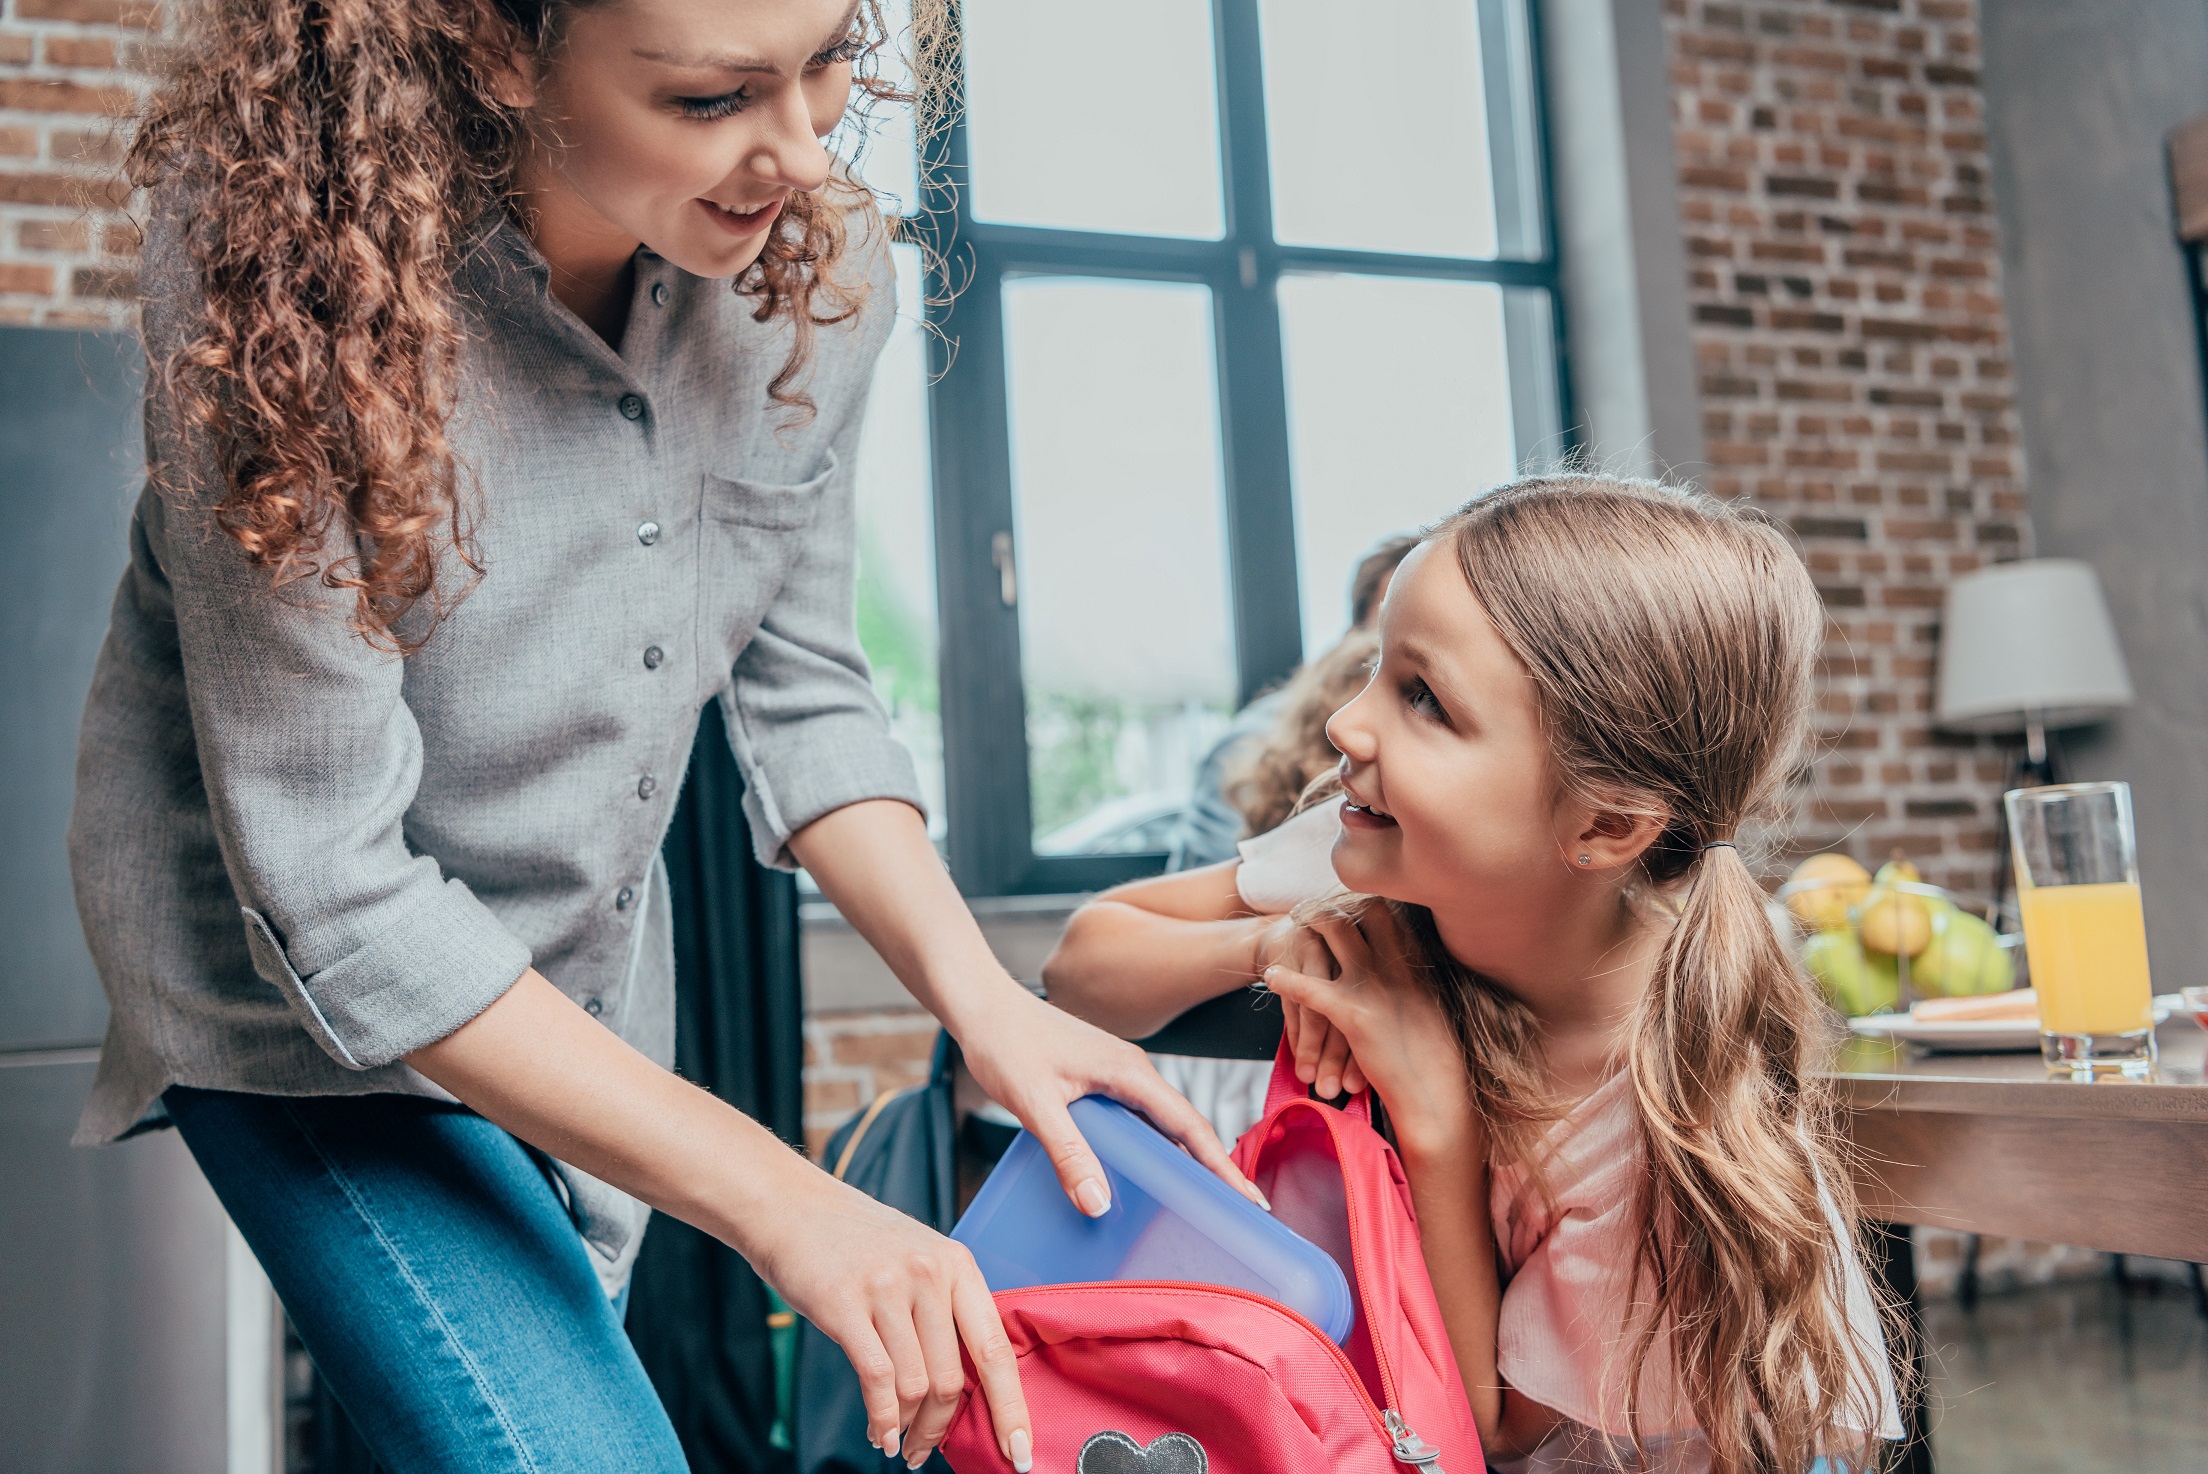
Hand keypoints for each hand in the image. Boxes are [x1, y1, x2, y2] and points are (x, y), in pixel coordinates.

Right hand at [754, 1159, 1032, 1471]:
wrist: (790, 1207)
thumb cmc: (856, 1242)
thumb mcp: (918, 1259)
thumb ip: (944, 1311)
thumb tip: (962, 1389)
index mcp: (957, 1265)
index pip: (995, 1349)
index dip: (1010, 1406)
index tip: (1019, 1451)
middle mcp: (929, 1273)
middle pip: (952, 1379)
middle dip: (940, 1429)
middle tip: (924, 1453)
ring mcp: (887, 1288)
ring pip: (915, 1385)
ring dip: (908, 1427)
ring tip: (896, 1441)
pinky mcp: (844, 1304)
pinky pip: (876, 1379)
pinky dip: (882, 1419)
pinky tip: (879, 1434)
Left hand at [956, 985, 1269, 1214]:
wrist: (979, 1003)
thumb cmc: (1004, 1042)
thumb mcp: (1036, 1102)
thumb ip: (1068, 1153)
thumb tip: (1099, 1205)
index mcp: (1130, 1072)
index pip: (1190, 1126)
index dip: (1222, 1166)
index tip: (1251, 1200)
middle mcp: (1132, 1071)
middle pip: (1186, 1126)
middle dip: (1215, 1168)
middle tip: (1240, 1213)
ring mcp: (1116, 1073)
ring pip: (1162, 1123)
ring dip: (1185, 1158)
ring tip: (1202, 1201)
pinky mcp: (1098, 1078)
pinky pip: (1138, 1118)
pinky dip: (1153, 1147)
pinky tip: (1145, 1173)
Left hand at [1261, 909, 1472, 1151]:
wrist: (1437, 1096)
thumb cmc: (1436, 1061)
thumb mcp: (1431, 1010)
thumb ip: (1413, 984)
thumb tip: (1401, 971)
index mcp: (1417, 966)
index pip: (1390, 914)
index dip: (1365, 901)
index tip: (1347, 898)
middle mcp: (1398, 967)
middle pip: (1362, 910)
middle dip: (1335, 903)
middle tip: (1312, 906)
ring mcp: (1376, 987)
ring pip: (1335, 933)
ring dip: (1310, 922)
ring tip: (1293, 922)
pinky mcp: (1355, 1015)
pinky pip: (1311, 988)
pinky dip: (1286, 979)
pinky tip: (1270, 977)